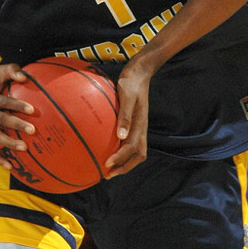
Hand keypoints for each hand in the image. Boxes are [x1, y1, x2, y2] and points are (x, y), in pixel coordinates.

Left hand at [103, 58, 150, 176]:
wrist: (139, 73)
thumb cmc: (130, 82)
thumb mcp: (126, 95)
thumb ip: (124, 115)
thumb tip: (121, 136)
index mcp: (140, 124)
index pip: (132, 148)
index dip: (120, 159)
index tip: (107, 165)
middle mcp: (141, 129)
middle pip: (138, 156)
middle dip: (124, 167)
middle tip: (107, 175)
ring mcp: (139, 128)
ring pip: (136, 152)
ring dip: (124, 163)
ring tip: (107, 169)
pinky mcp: (134, 125)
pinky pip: (130, 143)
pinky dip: (121, 152)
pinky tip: (106, 150)